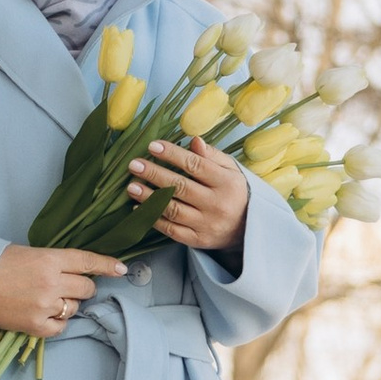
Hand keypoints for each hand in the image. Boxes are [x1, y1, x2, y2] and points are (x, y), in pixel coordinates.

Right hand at [0, 244, 121, 336]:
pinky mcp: (37, 326)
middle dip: (82, 288)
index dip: (107, 265)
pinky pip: (62, 326)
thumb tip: (73, 268)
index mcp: (50, 259)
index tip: (121, 269)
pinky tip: (44, 315)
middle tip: (68, 287)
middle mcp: (52, 282)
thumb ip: (52, 260)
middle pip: (87, 288)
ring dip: (68, 304)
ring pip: (75, 307)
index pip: (87, 261)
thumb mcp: (27, 252)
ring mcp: (46, 306)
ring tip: (47, 300)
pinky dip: (57, 322)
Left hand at [125, 136, 248, 253]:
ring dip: (149, 197)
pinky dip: (153, 218)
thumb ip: (212, 155)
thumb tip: (194, 140)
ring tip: (132, 186)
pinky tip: (139, 208)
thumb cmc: (234, 193)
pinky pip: (171, 229)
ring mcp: (206, 224)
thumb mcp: (231, 170)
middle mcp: (216, 204)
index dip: (173, 154)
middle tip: (134, 165)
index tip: (153, 146)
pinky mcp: (197, 240)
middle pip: (180, 187)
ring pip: (172, 209)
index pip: (196, 165)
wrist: (248, 229)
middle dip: (154, 174)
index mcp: (226, 183)